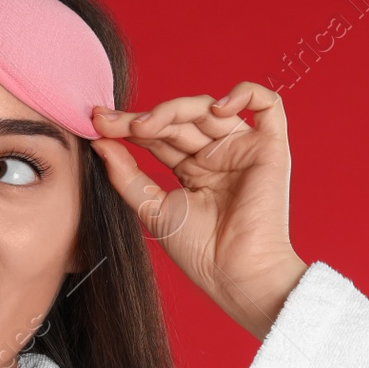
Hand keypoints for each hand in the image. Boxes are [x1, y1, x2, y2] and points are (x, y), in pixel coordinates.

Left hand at [90, 83, 307, 339]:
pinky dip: (245, 93)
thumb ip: (126, 175)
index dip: (129, 126)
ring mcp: (243, 149)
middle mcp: (218, 155)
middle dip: (143, 118)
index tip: (97, 124)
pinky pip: (268, 105)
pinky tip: (216, 109)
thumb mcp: (152, 208)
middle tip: (111, 123)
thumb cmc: (199, 252)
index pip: (159, 135)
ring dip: (174, 109)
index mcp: (192, 169)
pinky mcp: (270, 148)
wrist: (234, 274)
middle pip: (179, 120)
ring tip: (145, 125)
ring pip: (209, 109)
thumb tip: (100, 142)